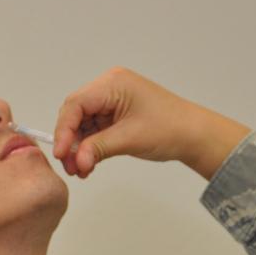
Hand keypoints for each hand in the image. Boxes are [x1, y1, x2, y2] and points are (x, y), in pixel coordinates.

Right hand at [53, 67, 248, 179]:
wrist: (194, 135)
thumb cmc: (170, 128)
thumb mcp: (129, 139)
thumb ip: (97, 149)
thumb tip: (76, 161)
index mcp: (113, 83)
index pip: (76, 104)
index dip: (64, 130)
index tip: (61, 153)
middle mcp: (109, 88)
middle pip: (76, 113)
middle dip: (70, 141)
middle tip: (70, 166)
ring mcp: (112, 101)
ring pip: (83, 124)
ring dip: (79, 148)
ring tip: (80, 170)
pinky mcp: (116, 115)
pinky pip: (95, 130)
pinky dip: (90, 148)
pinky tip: (88, 164)